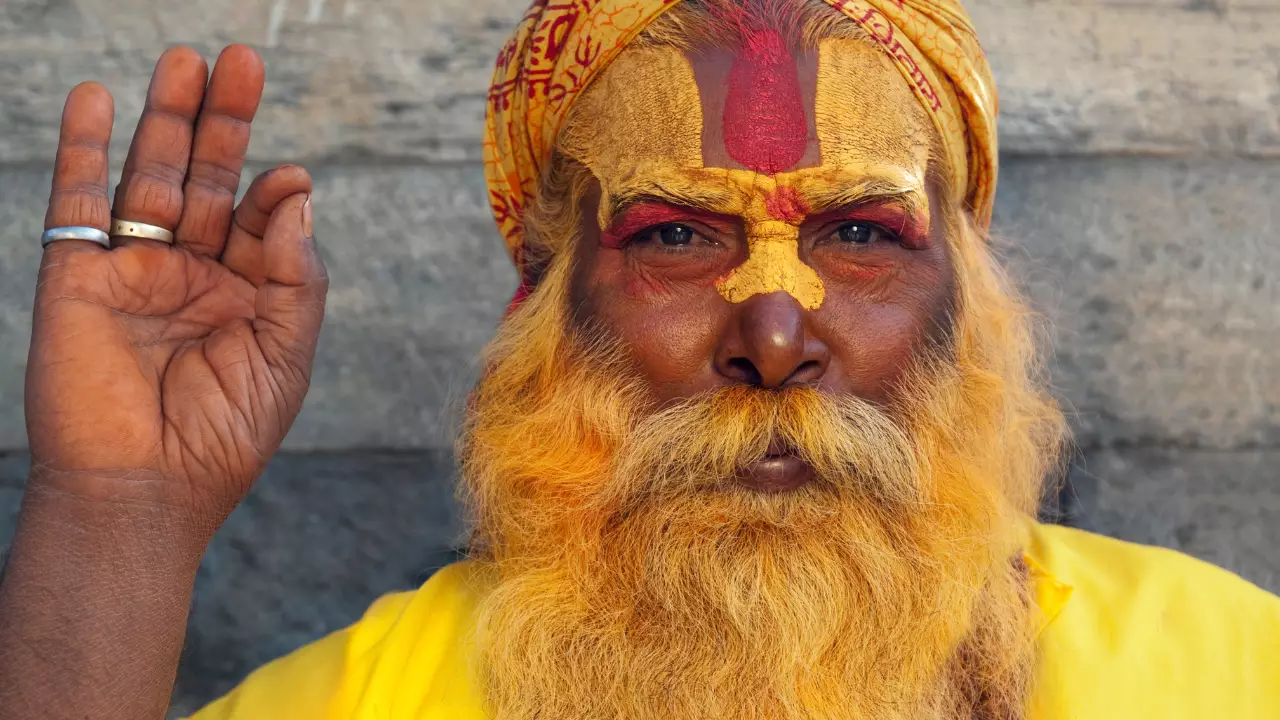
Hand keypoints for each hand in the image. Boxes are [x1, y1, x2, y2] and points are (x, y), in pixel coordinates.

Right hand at [28, 45, 326, 529]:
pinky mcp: (78, 277)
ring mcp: (134, 270)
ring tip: (185, 61)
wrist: (145, 491)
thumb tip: (296, 192)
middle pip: (209, 180)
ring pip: (151, 177)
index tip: (287, 177)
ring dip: (166, 120)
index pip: (262, 221)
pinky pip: (78, 202)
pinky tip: (96, 99)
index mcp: (247, 294)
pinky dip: (82, 150)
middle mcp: (192, 275)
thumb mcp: (285, 356)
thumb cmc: (223, 436)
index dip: (274, 193)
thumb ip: (298, 277)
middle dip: (224, 123)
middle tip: (241, 61)